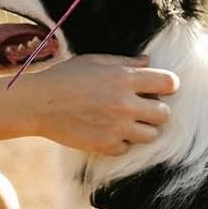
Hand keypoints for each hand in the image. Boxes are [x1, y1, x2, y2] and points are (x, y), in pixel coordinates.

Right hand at [21, 55, 176, 155]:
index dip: (167, 85)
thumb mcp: (96, 60)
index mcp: (125, 78)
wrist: (38, 103)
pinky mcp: (105, 145)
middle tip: (143, 108)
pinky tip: (109, 132)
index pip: (169, 83)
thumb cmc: (65, 76)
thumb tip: (148, 63)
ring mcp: (117, 127)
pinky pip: (127, 148)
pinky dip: (121, 142)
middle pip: (165, 114)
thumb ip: (125, 63)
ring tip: (127, 122)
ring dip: (143, 128)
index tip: (160, 87)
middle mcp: (126, 104)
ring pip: (151, 135)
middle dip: (157, 110)